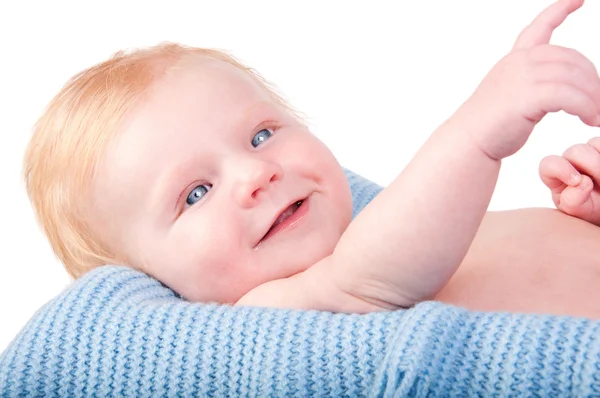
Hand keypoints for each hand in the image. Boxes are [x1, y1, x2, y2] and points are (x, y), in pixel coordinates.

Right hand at [453, 0, 599, 160]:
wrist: (467, 142)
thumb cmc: (489, 127)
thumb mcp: (511, 96)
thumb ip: (534, 85)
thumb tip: (564, 87)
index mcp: (514, 61)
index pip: (539, 28)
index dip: (559, 10)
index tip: (578, 0)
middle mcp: (518, 63)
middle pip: (571, 59)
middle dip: (592, 80)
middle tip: (598, 104)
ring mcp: (522, 78)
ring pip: (575, 77)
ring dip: (593, 98)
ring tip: (596, 117)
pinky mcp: (527, 97)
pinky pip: (570, 96)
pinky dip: (586, 108)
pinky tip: (589, 120)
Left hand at [539, 137, 599, 224]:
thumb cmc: (592, 210)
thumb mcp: (581, 211)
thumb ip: (573, 202)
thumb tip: (581, 183)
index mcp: (557, 178)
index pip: (548, 165)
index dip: (560, 169)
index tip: (577, 182)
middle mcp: (570, 162)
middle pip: (575, 151)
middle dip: (593, 166)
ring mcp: (588, 152)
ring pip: (593, 143)